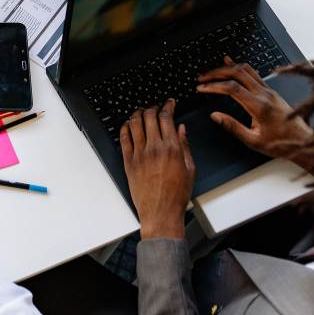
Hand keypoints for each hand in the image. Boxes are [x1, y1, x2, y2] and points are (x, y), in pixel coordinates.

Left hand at [121, 101, 194, 239]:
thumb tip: (181, 129)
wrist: (160, 212)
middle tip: (155, 106)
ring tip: (141, 111)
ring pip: (135, 124)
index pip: (167, 117)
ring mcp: (139, 154)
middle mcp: (154, 148)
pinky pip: (124, 138)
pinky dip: (125, 127)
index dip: (168, 105)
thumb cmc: (176, 195)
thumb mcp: (189, 168)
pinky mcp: (128, 162)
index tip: (169, 102)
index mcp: (172, 148)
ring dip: (138, 113)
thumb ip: (185, 145)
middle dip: (153, 107)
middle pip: (150, 116)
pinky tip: (128, 125)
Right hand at [198, 57, 313, 174]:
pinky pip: (254, 73)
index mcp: (259, 106)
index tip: (202, 88)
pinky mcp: (272, 91)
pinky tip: (232, 64)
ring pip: (246, 70)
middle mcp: (265, 94)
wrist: (303, 142)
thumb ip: (232, 127)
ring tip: (212, 71)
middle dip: (217, 73)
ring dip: (227, 68)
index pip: (232, 88)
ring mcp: (269, 91)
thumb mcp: (253, 141)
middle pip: (237, 73)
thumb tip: (215, 116)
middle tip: (202, 77)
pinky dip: (240, 68)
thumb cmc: (281, 143)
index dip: (214, 86)